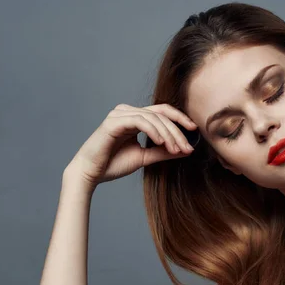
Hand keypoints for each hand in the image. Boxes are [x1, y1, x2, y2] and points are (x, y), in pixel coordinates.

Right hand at [63, 103, 198, 188]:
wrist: (90, 173)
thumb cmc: (113, 164)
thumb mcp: (145, 157)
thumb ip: (163, 151)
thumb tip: (186, 150)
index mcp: (134, 117)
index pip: (162, 112)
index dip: (179, 119)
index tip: (194, 130)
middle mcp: (127, 111)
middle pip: (160, 114)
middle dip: (177, 131)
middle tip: (187, 148)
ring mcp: (120, 114)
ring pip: (153, 118)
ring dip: (168, 134)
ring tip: (175, 150)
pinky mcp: (114, 121)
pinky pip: (140, 121)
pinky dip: (153, 131)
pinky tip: (161, 143)